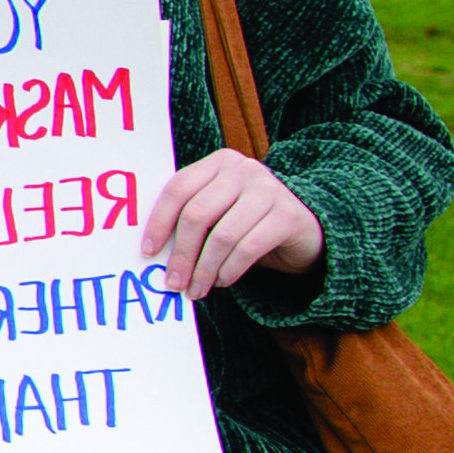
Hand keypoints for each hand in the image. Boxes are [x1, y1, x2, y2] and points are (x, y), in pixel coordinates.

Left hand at [141, 147, 322, 299]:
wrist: (305, 228)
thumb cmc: (247, 221)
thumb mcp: (218, 210)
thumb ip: (189, 217)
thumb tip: (152, 251)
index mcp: (219, 162)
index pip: (178, 188)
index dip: (158, 222)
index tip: (148, 252)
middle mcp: (244, 170)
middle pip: (197, 214)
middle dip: (182, 255)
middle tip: (173, 283)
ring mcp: (269, 190)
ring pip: (222, 236)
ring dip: (205, 269)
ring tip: (196, 289)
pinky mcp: (288, 215)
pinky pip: (248, 248)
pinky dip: (230, 270)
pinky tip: (222, 281)